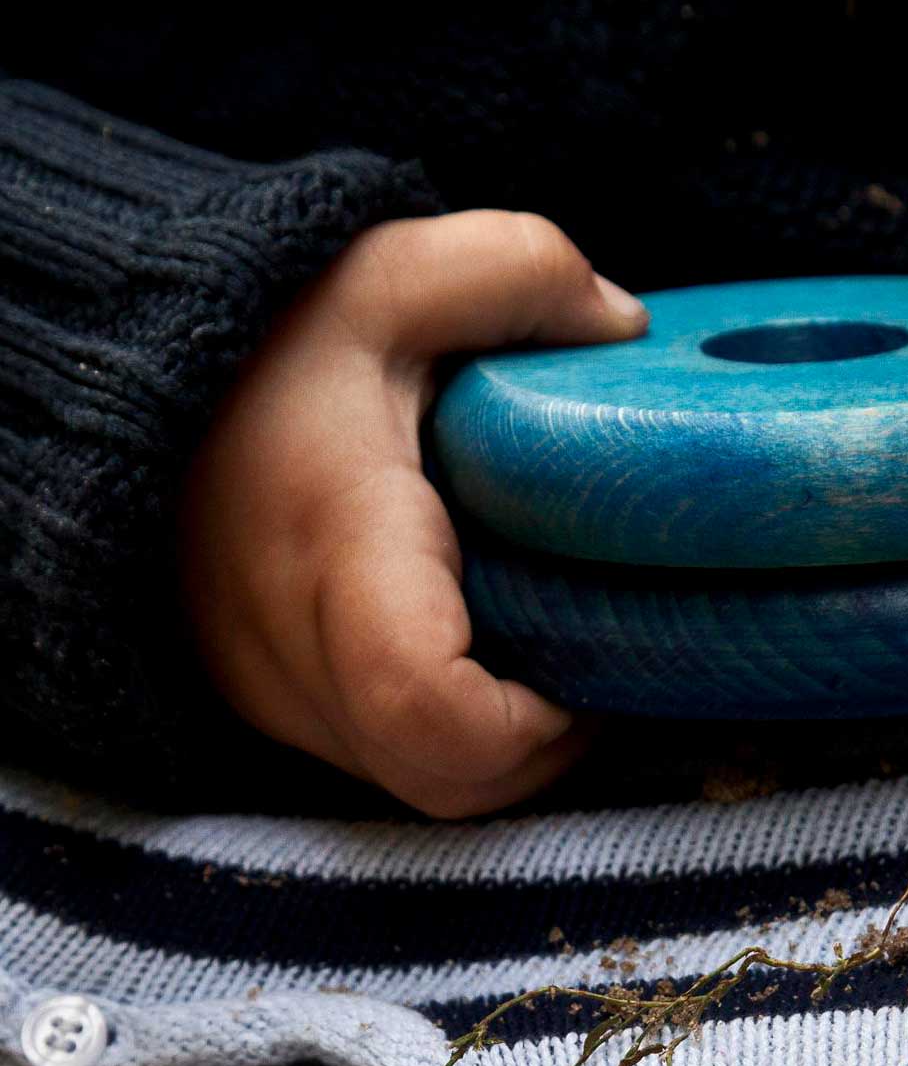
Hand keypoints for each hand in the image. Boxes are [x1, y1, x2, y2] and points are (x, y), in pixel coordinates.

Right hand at [180, 211, 646, 816]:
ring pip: (435, 793)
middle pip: (456, 783)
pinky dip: (469, 738)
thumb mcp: (391, 276)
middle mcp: (300, 657)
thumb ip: (520, 272)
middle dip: (557, 741)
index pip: (425, 700)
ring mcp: (285, 702)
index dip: (535, 718)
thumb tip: (629, 334)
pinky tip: (504, 657)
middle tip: (609, 648)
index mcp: (338, 551)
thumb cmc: (267, 344)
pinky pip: (401, 768)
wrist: (121, 397)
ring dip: (520, 747)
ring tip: (564, 647)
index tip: (594, 646)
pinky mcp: (286, 717)